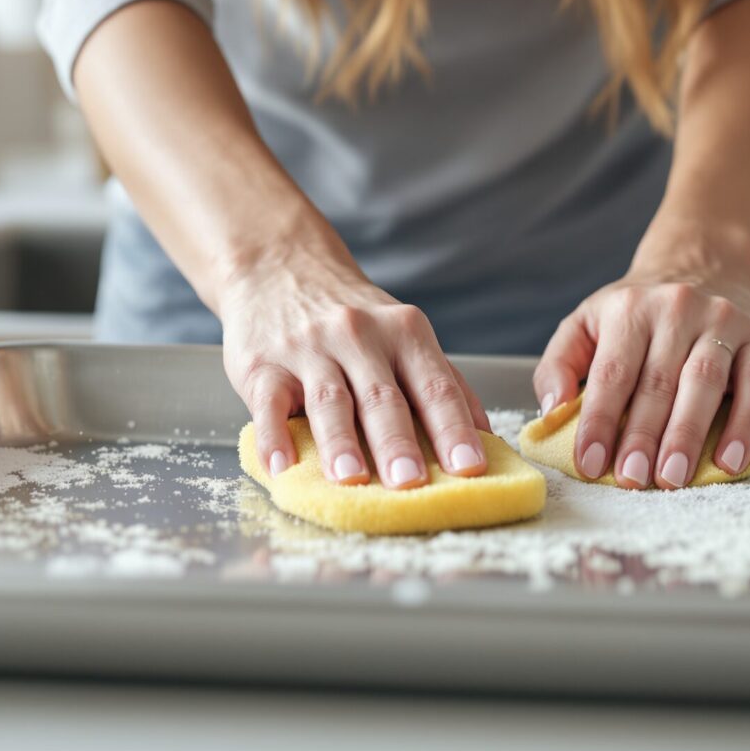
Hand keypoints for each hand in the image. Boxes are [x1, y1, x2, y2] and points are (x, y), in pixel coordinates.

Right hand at [218, 247, 491, 488]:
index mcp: (403, 333)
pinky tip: (281, 466)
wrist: (279, 268)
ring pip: (329, 400)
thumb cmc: (353, 319)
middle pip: (382, 396)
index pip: (435, 386)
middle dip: (398, 442)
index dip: (453, 428)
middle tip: (412, 483)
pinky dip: (273, 437)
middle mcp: (358, 336)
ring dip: (340, 443)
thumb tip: (486, 434)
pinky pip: (269, 405)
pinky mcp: (263, 365)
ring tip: (351, 480)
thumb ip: (440, 380)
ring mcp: (309, 349)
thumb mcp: (403, 333)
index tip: (470, 467)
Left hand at [533, 272, 749, 488]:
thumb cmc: (637, 314)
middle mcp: (690, 312)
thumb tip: (552, 410)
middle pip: (675, 380)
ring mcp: (738, 326)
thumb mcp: (586, 323)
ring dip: (730, 428)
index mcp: (636, 309)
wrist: (701, 267)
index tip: (591, 464)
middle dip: (659, 436)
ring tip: (716, 470)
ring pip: (737, 379)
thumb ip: (560, 365)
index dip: (601, 422)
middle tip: (646, 479)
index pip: (616, 373)